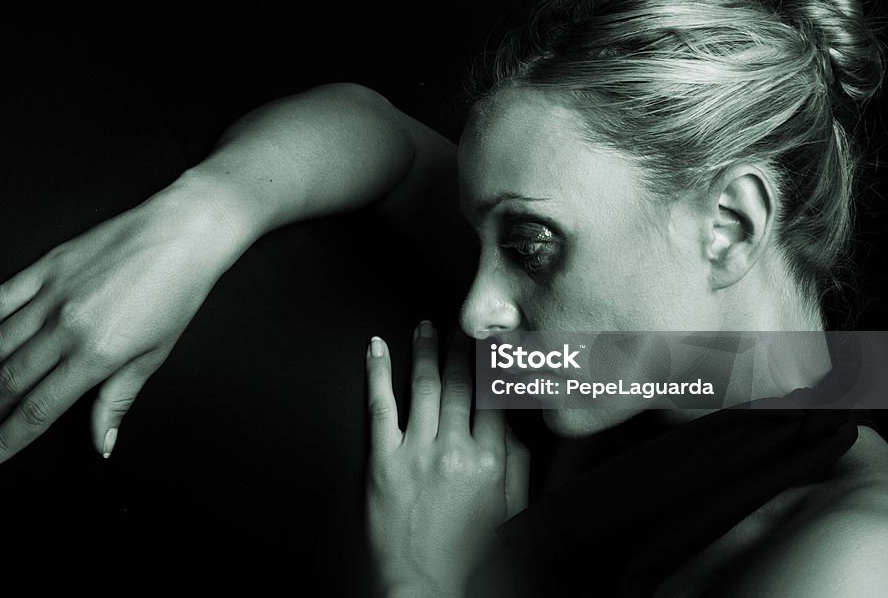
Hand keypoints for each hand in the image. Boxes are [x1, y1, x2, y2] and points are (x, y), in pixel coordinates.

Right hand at [0, 172, 255, 472]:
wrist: (184, 232)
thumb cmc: (178, 293)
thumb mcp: (155, 355)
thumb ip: (118, 400)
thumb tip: (100, 443)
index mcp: (95, 355)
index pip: (37, 411)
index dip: (3, 441)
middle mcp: (66, 327)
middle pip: (9, 383)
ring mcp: (52, 294)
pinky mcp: (48, 266)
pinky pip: (0, 299)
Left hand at [365, 322, 530, 596]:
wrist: (425, 588)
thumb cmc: (471, 558)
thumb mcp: (512, 512)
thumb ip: (518, 465)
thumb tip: (515, 424)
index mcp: (490, 461)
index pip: (494, 397)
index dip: (494, 364)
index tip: (496, 340)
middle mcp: (454, 450)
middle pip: (461, 384)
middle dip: (462, 348)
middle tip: (463, 324)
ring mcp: (416, 453)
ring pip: (425, 387)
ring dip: (426, 350)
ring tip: (427, 326)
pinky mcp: (383, 461)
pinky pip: (381, 406)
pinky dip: (379, 372)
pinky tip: (378, 347)